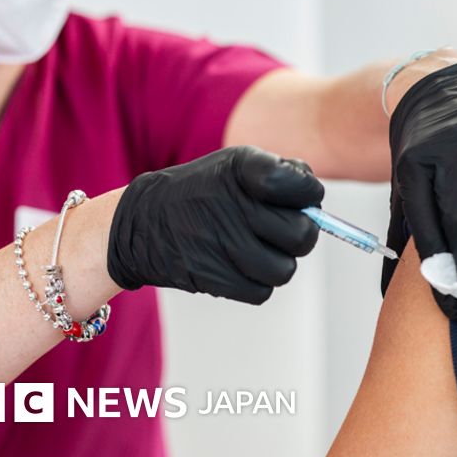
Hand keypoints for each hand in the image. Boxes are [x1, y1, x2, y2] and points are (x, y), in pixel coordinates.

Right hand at [108, 146, 324, 304]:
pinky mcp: (215, 277)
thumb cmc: (203, 192)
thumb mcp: (238, 164)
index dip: (309, 197)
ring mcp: (226, 242)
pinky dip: (255, 283)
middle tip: (279, 232)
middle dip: (297, 236)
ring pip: (284, 270)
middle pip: (303, 236)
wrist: (142, 221)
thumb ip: (283, 173)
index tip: (300, 200)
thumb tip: (314, 197)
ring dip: (276, 263)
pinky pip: (262, 292)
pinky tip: (237, 265)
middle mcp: (237, 203)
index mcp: (246, 167)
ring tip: (255, 249)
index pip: (304, 188)